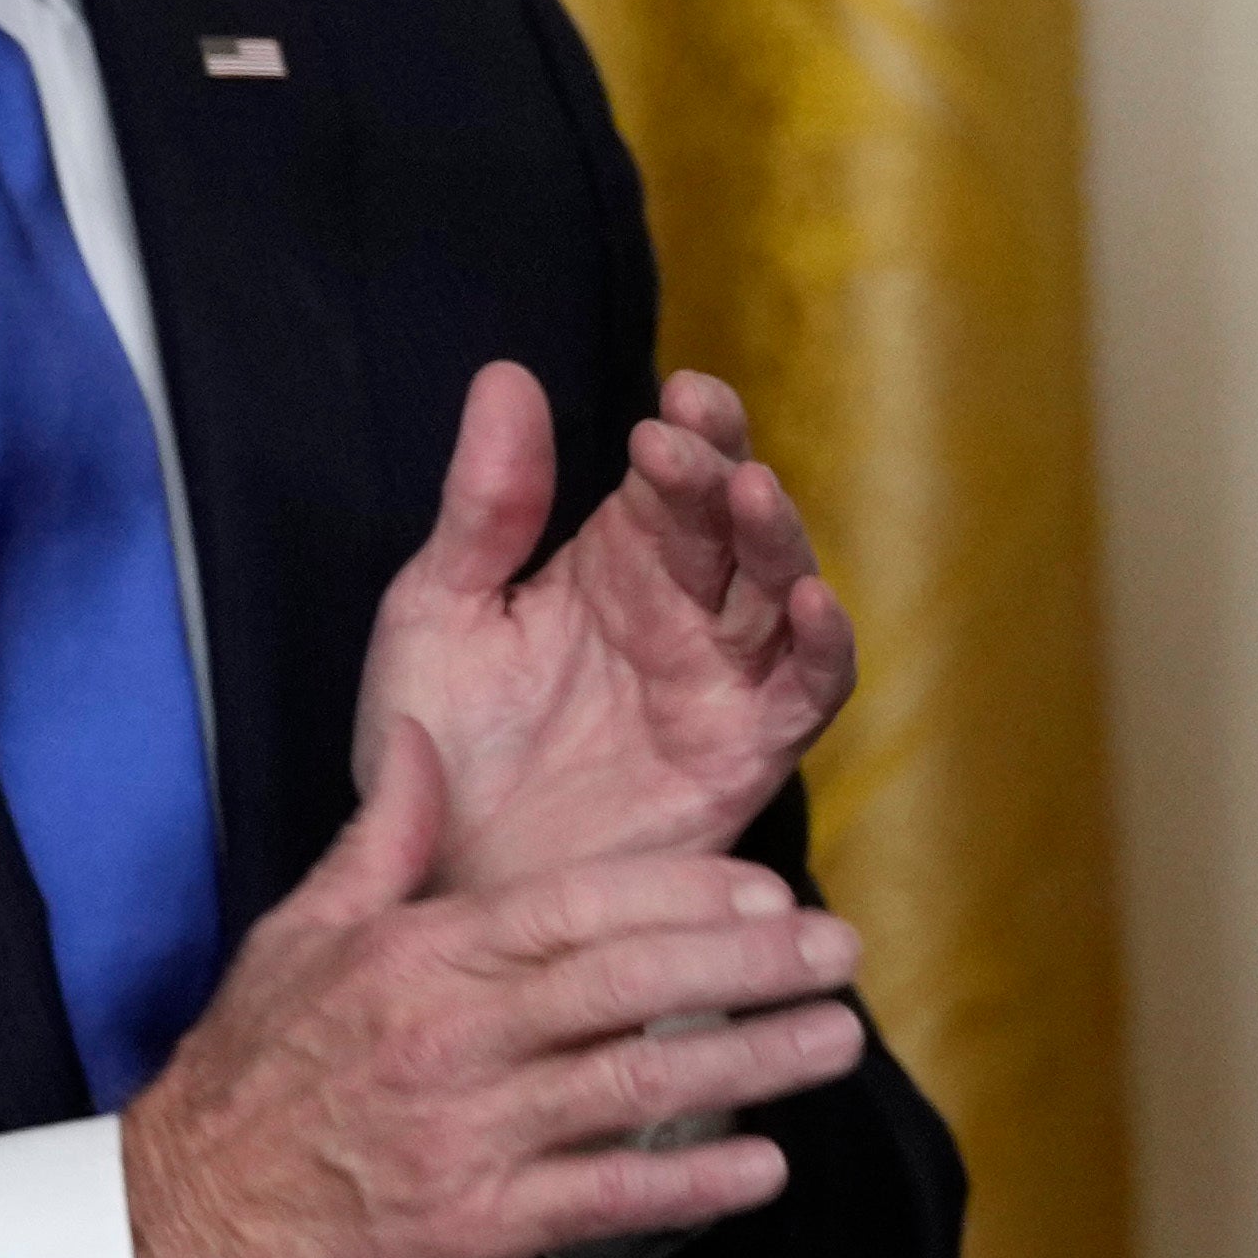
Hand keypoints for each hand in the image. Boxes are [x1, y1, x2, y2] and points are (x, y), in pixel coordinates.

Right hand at [122, 718, 868, 1257]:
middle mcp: (455, 1037)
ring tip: (838, 1043)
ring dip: (751, 1064)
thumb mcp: (302, 932)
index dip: (682, 893)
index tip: (768, 883)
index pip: (575, 906)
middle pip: (628, 985)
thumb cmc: (249, 1070)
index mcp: (422, 955)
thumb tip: (425, 732)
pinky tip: (765, 1166)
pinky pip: (605, 1197)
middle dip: (749, 963)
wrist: (179, 1218)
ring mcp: (470, 1135)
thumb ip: (383, 834)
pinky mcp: (476, 1227)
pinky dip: (690, 1183)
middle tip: (840, 949)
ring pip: (635, 1086)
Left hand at [354, 363, 856, 896]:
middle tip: (692, 431)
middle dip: (723, 468)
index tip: (670, 401)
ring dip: (778, 538)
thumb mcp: (438, 610)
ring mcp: (719, 683)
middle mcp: (681, 612)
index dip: (689, 432)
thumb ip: (483, 504)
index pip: (674, 476)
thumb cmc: (435, 748)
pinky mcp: (744, 758)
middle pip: (733, 522)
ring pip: (780, 592)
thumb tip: (507, 372)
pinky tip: (809, 604)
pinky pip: (805, 695)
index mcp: (615, 561)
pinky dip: (821, 648)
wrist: (436, 885)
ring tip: (751, 492)